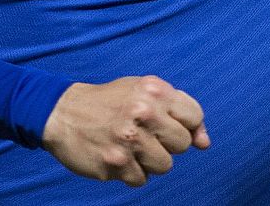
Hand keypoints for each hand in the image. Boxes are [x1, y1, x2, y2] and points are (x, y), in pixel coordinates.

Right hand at [41, 75, 209, 185]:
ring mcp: (129, 140)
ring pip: (165, 166)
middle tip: (146, 136)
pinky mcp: (114, 163)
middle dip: (167, 144)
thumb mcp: (146, 93)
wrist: (64, 112)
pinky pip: (141, 179)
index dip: (186, 125)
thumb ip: (179, 112)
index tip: (168, 126)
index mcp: (155, 90)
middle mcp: (144, 113)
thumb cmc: (113, 102)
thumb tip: (205, 143)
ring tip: (132, 148)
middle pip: (182, 144)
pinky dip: (132, 173)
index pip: (195, 117)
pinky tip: (119, 157)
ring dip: (150, 162)